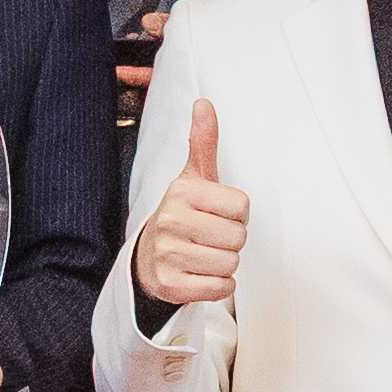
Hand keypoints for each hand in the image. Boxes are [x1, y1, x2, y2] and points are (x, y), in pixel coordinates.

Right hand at [137, 100, 246, 311]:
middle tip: (208, 237)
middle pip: (239, 238)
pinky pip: (220, 288)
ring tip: (202, 255)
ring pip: (231, 265)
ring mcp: (167, 255)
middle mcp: (171, 221)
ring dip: (224, 264)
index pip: (242, 208)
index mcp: (182, 192)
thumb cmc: (183, 213)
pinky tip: (198, 275)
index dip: (236, 215)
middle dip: (231, 241)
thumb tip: (204, 102)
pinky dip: (217, 286)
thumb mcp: (193, 178)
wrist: (149, 257)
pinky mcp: (170, 285)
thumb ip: (203, 141)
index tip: (215, 215)